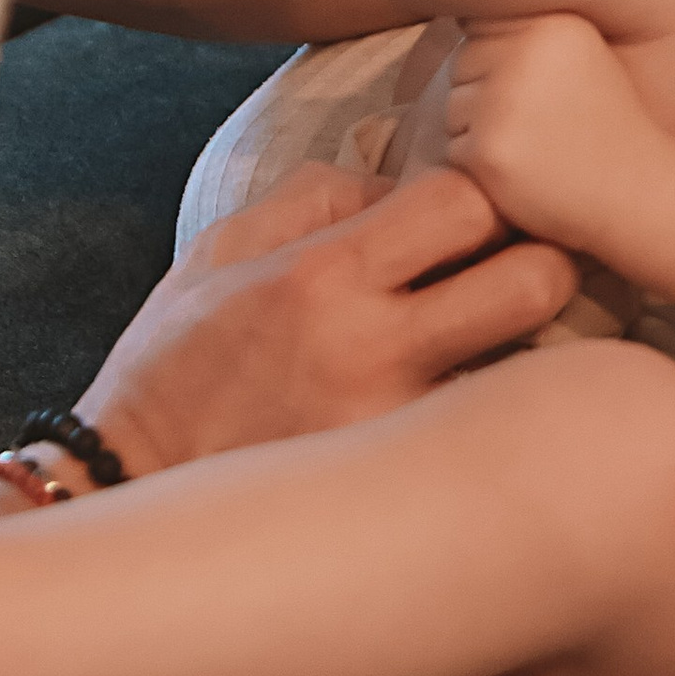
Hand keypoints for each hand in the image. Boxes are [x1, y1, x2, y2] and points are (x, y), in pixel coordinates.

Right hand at [76, 160, 573, 473]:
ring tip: (505, 344)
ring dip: (532, 347)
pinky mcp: (402, 496)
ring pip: (528, 371)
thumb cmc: (176, 368)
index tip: (479, 203)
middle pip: (535, 283)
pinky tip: (476, 420)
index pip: (467, 200)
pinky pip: (485, 441)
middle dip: (547, 261)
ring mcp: (397, 432)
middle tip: (525, 265)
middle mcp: (372, 351)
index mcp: (324, 273)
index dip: (490, 190)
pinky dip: (496, 423)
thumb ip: (317, 197)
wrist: (127, 498)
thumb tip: (401, 177)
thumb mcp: (220, 252)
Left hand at [445, 13, 660, 252]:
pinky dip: (480, 166)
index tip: (541, 89)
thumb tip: (461, 13)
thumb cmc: (604, 126)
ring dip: (480, 131)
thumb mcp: (581, 55)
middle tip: (539, 123)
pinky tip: (526, 171)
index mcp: (552, 23)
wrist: (635, 194)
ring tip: (536, 145)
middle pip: (464, 64)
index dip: (504, 63)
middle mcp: (527, 53)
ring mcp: (505, 101)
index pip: (483, 27)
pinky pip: (455, 148)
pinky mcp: (489, 148)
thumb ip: (530, 32)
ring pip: (455, 107)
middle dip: (487, 95)